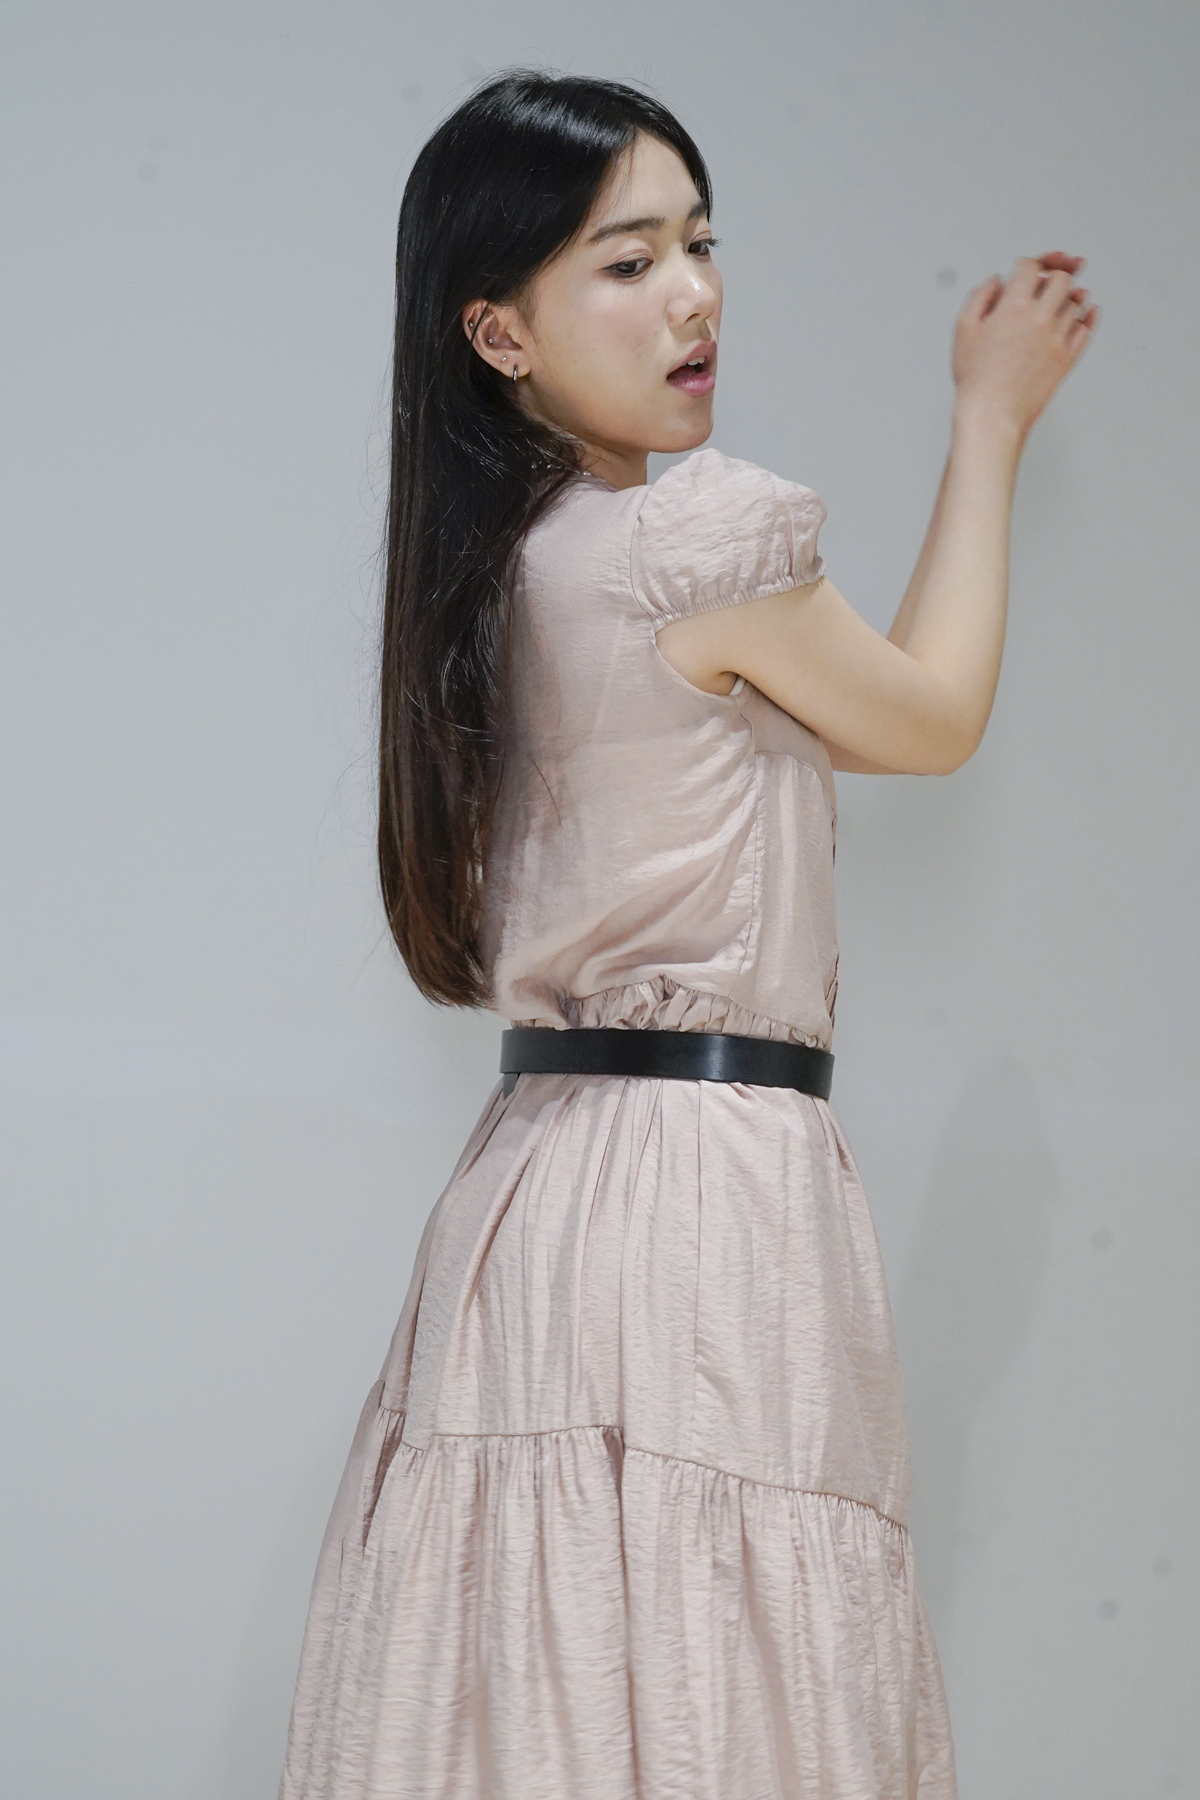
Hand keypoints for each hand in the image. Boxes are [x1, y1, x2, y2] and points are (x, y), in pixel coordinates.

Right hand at [952, 252, 1098, 442]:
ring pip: (1076, 302)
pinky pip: (1086, 329)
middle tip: (1049, 280)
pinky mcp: (1067, 358)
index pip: (1031, 267)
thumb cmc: (976, 378)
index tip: (1026, 269)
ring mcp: (1057, 338)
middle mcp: (1040, 318)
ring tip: (1060, 301)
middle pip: (1061, 279)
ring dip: (1068, 297)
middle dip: (1053, 276)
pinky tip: (1086, 314)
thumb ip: (981, 296)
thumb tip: (998, 281)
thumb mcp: (964, 329)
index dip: (1028, 264)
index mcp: (1014, 307)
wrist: (992, 414)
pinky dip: (1088, 317)